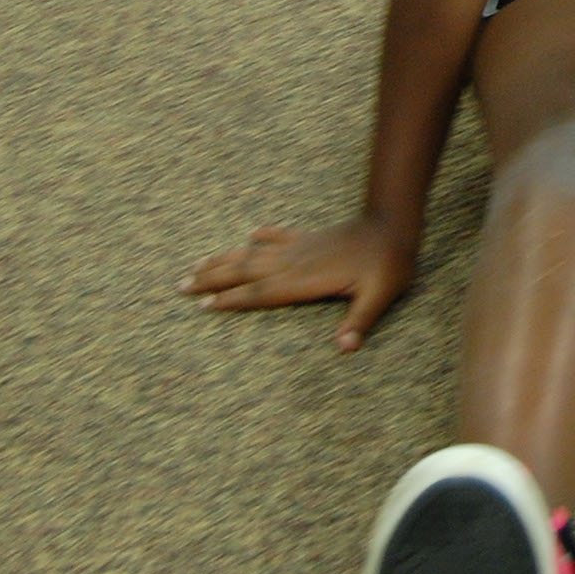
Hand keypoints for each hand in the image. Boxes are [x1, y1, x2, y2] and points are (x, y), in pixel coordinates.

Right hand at [178, 217, 415, 351]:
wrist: (394, 225)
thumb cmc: (389, 264)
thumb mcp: (379, 296)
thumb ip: (360, 320)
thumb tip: (346, 348)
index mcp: (306, 279)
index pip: (262, 292)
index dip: (233, 299)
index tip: (204, 305)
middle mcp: (296, 262)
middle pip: (246, 271)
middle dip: (213, 278)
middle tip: (180, 285)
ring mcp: (301, 247)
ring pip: (254, 253)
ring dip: (226, 259)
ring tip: (198, 264)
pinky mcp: (311, 238)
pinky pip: (280, 236)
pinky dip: (263, 237)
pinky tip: (251, 236)